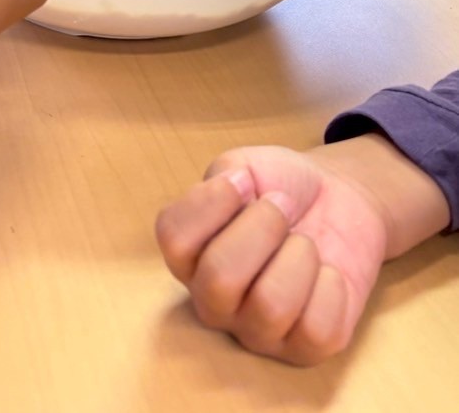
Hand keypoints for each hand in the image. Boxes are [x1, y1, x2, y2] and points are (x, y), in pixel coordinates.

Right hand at [156, 144, 388, 364]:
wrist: (340, 200)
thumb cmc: (283, 187)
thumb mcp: (244, 166)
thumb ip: (226, 173)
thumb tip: (238, 189)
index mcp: (191, 256)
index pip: (174, 240)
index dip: (211, 203)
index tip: (245, 181)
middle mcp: (215, 302)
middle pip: (219, 278)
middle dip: (263, 227)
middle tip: (283, 209)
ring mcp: (258, 331)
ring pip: (270, 306)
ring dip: (299, 256)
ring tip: (305, 243)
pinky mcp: (306, 349)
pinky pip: (316, 328)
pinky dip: (330, 287)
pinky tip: (327, 273)